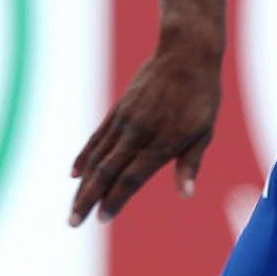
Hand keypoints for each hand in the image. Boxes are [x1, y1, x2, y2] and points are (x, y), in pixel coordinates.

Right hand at [68, 38, 218, 227]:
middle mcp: (137, 133)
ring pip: (97, 158)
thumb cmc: (201, 96)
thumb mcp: (204, 132)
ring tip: (73, 207)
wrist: (185, 52)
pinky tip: (75, 174)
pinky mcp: (118, 110)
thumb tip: (186, 194)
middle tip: (73, 223)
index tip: (102, 219)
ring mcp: (124, 120)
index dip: (115, 200)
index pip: (131, 178)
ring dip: (83, 185)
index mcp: (161, 143)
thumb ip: (190, 164)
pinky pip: (97, 138)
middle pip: (107, 172)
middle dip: (88, 200)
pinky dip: (85, 157)